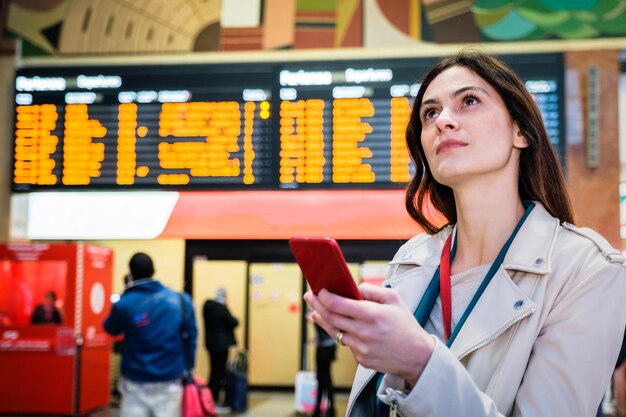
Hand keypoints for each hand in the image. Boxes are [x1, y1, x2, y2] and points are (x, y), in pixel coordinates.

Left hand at [303, 283, 434, 385]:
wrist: (417, 356)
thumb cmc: (406, 325)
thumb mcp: (393, 299)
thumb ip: (371, 290)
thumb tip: (354, 288)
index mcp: (370, 315)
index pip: (337, 304)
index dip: (324, 296)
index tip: (319, 290)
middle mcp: (363, 332)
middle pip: (330, 317)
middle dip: (316, 305)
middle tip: (310, 297)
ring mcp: (361, 348)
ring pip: (334, 332)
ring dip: (323, 320)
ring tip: (316, 312)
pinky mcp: (361, 359)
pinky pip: (347, 344)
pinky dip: (341, 334)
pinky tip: (337, 326)